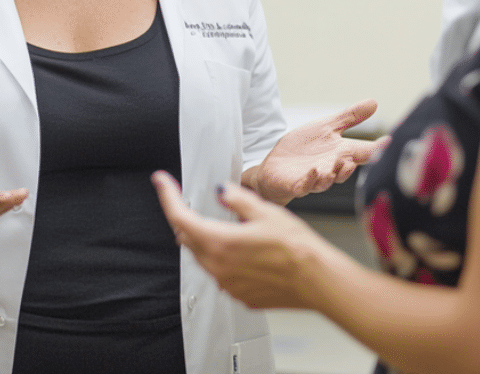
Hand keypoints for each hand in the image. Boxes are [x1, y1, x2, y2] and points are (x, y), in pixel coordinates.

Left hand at [153, 171, 332, 309]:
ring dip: (207, 242)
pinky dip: (225, 261)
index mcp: (220, 242)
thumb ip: (236, 200)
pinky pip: (222, 275)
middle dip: (187, 220)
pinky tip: (246, 253)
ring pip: (204, 258)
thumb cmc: (297, 248)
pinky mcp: (240, 295)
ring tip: (229, 230)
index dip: (167, 196)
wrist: (318, 280)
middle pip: (189, 239)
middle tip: (194, 205)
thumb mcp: (265, 212)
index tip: (162, 183)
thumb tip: (221, 192)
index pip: (179, 217)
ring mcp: (228, 284)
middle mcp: (218, 267)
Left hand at [252, 99, 387, 204]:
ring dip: (333, 174)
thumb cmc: (303, 148)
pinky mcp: (296, 184)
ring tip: (337, 167)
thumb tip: (374, 102)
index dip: (377, 149)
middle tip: (355, 160)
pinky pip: (304, 185)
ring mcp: (314, 178)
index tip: (390, 143)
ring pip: (326, 180)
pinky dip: (310, 180)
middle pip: (346, 169)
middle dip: (351, 165)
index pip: (363, 151)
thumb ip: (350, 117)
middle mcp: (330, 168)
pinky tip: (314, 172)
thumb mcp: (326, 127)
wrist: (276, 166)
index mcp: (340, 153)